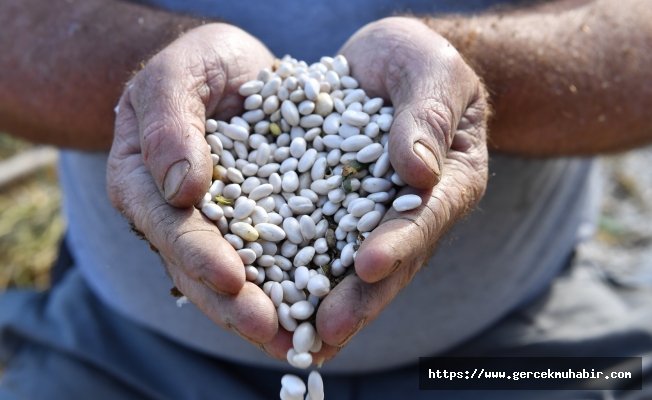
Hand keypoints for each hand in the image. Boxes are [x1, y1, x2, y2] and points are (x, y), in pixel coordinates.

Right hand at [107, 24, 281, 348]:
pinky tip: (316, 314)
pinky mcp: (257, 222)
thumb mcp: (177, 75)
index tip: (232, 279)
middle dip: (233, 304)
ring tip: (296, 344)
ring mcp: (216, 223)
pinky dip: (292, 287)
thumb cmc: (196, 64)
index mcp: (144, 182)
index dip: (199, 255)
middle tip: (271, 332)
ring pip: (235, 276)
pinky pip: (273, 258)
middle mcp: (175, 214)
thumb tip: (181, 188)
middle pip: (200, 267)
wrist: (230, 67)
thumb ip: (170, 124)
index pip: (169, 226)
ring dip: (265, 311)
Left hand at [314, 17, 489, 354]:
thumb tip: (418, 170)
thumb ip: (428, 114)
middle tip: (327, 330)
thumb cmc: (417, 59)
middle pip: (391, 259)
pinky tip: (277, 305)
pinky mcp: (337, 212)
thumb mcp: (431, 68)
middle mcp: (414, 209)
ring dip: (330, 303)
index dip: (399, 242)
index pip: (424, 215)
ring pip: (353, 266)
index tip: (368, 265)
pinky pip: (320, 246)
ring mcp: (376, 216)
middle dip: (360, 297)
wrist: (384, 64)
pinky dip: (302, 277)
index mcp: (448, 178)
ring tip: (303, 342)